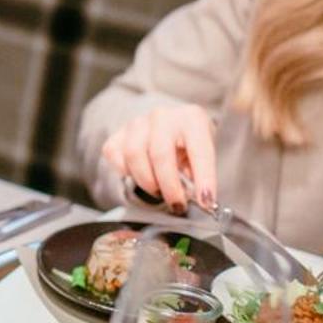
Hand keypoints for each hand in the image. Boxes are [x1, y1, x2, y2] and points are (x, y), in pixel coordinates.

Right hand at [100, 104, 217, 213]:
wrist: (166, 129)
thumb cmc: (189, 145)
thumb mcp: (204, 154)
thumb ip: (203, 174)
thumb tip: (204, 200)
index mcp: (191, 118)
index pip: (199, 150)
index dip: (204, 178)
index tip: (206, 202)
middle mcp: (163, 116)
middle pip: (160, 154)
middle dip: (169, 187)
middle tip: (177, 205)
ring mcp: (137, 123)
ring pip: (134, 155)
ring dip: (147, 182)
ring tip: (158, 191)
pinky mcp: (118, 134)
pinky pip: (115, 157)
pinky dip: (126, 173)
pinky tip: (140, 176)